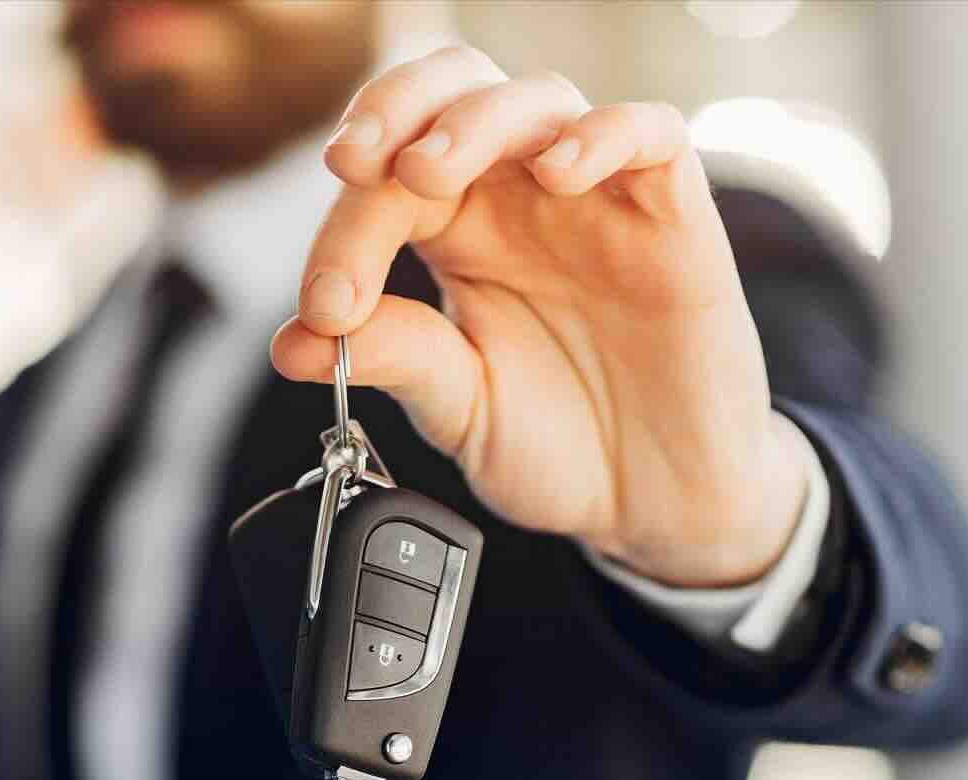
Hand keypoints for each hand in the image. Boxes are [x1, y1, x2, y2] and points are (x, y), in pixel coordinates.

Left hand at [269, 46, 808, 587]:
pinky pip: (651, 133)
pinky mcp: (674, 214)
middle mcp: (521, 195)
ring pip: (538, 98)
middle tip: (352, 164)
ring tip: (428, 172)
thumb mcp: (460, 409)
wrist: (655, 499)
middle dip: (392, 109)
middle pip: (453, 92)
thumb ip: (395, 359)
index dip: (342, 231)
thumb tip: (293, 342)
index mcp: (456, 232)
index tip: (324, 308)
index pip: (384, 183)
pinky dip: (604, 135)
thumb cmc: (562, 444)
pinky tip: (558, 173)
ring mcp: (599, 196)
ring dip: (474, 121)